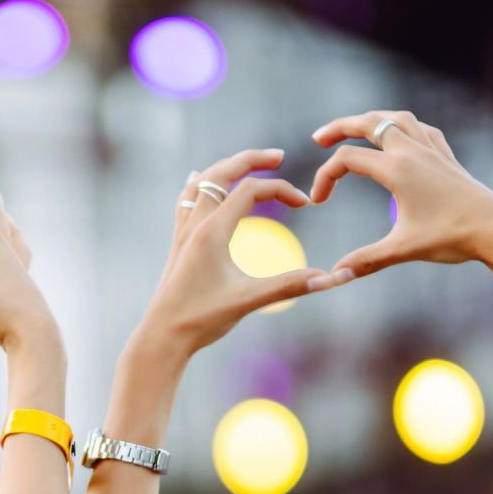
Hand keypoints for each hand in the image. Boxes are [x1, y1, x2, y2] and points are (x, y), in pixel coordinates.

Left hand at [133, 149, 329, 355]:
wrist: (162, 337)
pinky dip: (198, 184)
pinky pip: (185, 200)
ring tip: (246, 164)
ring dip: (225, 168)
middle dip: (251, 160)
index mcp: (212, 231)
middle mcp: (195, 224)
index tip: (306, 204)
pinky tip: (196, 178)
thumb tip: (330, 279)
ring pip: (201, 183)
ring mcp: (183, 233)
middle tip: (279, 156)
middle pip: (222, 173)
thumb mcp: (248, 301)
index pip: (250, 190)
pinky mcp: (178, 244)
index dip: (282, 190)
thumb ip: (289, 286)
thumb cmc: (201, 320)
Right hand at [310, 110, 492, 281]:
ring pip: (396, 118)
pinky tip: (401, 136)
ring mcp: (432, 151)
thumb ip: (366, 260)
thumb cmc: (453, 237)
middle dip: (340, 127)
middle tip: (318, 139)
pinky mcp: (447, 157)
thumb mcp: (404, 249)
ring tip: (356, 129)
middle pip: (369, 123)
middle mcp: (413, 152)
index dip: (325, 178)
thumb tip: (333, 277)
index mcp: (398, 169)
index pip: (347, 159)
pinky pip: (421, 129)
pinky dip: (403, 126)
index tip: (319, 203)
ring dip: (372, 120)